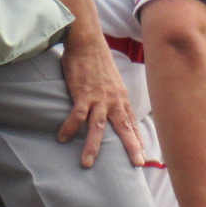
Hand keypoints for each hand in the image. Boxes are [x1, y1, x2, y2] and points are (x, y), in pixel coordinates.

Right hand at [57, 34, 145, 167]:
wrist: (88, 42)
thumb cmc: (98, 62)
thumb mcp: (112, 82)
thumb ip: (114, 98)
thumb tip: (114, 110)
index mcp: (121, 97)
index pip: (131, 122)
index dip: (137, 139)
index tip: (143, 155)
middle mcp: (114, 100)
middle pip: (124, 127)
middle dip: (131, 146)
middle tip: (138, 164)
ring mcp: (99, 98)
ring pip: (98, 126)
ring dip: (93, 146)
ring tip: (87, 163)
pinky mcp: (83, 93)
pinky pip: (77, 114)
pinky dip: (70, 127)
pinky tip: (62, 138)